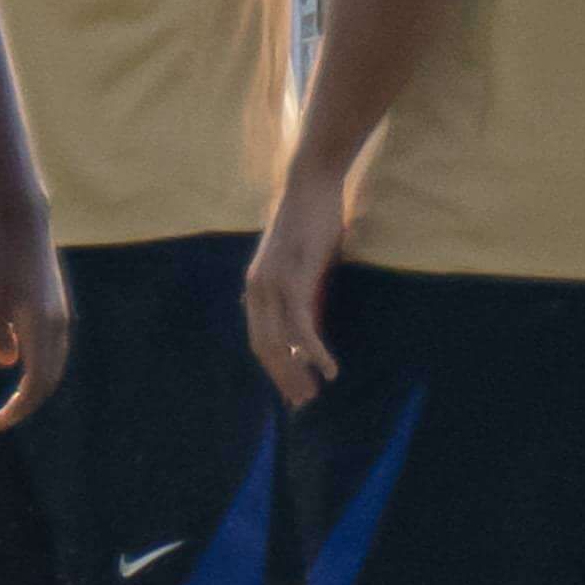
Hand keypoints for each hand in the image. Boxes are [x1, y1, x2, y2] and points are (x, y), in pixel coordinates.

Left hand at [0, 210, 69, 430]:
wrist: (26, 226)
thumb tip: (7, 364)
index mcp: (39, 327)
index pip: (35, 382)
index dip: (20, 408)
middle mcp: (57, 326)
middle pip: (49, 379)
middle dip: (28, 403)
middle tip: (3, 418)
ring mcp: (61, 316)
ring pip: (55, 364)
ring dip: (37, 385)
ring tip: (13, 400)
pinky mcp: (59, 308)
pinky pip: (55, 348)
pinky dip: (41, 366)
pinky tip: (22, 369)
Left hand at [244, 159, 348, 406]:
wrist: (312, 183)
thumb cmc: (311, 220)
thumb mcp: (302, 264)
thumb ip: (300, 294)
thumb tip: (305, 328)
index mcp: (256, 287)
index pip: (259, 339)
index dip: (274, 368)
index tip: (291, 390)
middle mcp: (258, 290)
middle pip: (264, 348)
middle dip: (283, 378)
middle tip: (303, 402)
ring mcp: (273, 286)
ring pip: (280, 343)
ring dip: (297, 372)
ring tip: (314, 392)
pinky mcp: (294, 280)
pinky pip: (302, 326)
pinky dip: (314, 352)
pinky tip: (328, 368)